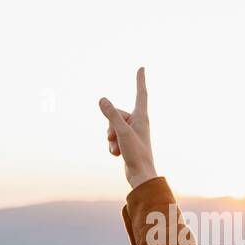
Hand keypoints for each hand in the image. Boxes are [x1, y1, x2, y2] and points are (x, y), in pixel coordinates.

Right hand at [100, 66, 157, 189]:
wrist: (141, 175)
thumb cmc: (136, 154)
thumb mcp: (121, 132)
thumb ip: (111, 115)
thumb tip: (102, 99)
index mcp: (141, 117)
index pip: (141, 93)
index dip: (140, 80)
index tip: (142, 68)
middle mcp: (138, 123)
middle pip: (117, 115)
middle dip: (111, 127)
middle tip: (116, 138)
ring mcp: (132, 133)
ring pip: (112, 128)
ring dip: (111, 140)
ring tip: (119, 149)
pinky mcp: (127, 143)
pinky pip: (113, 139)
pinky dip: (112, 147)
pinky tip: (118, 155)